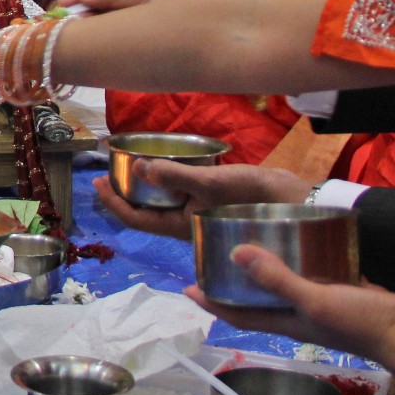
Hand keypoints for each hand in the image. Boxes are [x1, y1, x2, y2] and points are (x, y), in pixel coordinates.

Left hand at [92, 162, 311, 241]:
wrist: (298, 204)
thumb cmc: (255, 199)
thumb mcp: (212, 184)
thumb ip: (175, 177)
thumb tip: (138, 167)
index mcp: (182, 228)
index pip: (136, 220)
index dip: (114, 203)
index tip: (96, 183)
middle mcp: (188, 225)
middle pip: (146, 213)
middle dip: (125, 194)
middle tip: (108, 171)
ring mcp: (201, 215)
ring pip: (163, 205)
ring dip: (144, 188)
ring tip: (131, 166)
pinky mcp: (215, 203)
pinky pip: (181, 195)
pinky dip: (168, 182)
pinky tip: (167, 167)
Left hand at [185, 244, 394, 364]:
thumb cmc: (363, 323)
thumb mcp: (315, 300)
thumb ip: (278, 280)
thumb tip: (236, 255)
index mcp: (288, 322)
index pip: (240, 315)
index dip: (212, 303)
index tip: (186, 289)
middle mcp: (300, 317)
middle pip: (258, 302)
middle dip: (234, 285)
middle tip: (214, 258)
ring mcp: (323, 306)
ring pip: (285, 289)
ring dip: (267, 273)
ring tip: (251, 244)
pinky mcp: (344, 294)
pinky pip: (313, 278)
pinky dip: (301, 264)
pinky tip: (303, 244)